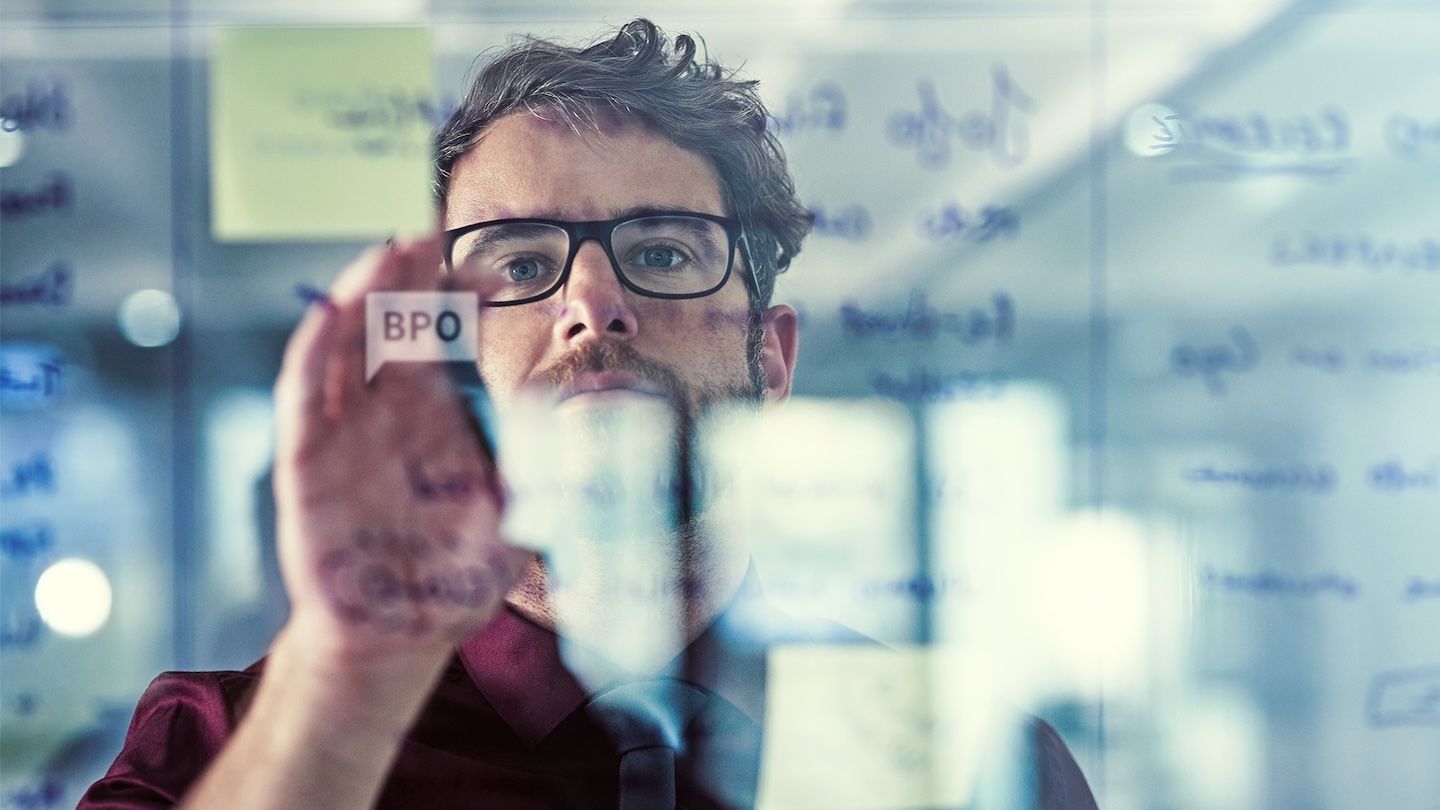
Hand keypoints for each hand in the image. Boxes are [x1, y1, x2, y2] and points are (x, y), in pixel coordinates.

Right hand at [271, 235, 530, 668]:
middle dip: (405, 275)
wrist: (402, 634)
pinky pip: (302, 400)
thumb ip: (542, 469)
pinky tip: (328, 318)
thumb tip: (587, 426)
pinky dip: (311, 357)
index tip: (493, 274)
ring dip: (359, 298)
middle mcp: (381, 410)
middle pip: (387, 322)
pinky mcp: (305, 465)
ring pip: (342, 346)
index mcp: (429, 411)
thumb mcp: (512, 511)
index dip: (457, 296)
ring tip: (384, 254)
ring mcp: (340, 433)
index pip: (437, 332)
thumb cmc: (455, 572)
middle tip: (428, 232)